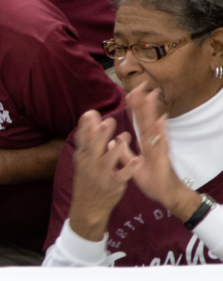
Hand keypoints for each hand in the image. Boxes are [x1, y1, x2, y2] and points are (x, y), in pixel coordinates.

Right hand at [67, 110, 139, 240]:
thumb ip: (87, 139)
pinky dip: (130, 167)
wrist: (89, 207)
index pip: (82, 139)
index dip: (86, 126)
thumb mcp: (83, 160)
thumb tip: (89, 118)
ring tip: (127, 135)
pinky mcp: (114, 185)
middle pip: (95, 147)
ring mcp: (101, 175)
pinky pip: (122, 175)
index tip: (91, 114)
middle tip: (110, 121)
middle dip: (102, 134)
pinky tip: (137, 160)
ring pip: (109, 160)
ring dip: (118, 147)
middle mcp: (90, 165)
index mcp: (82, 157)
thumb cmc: (87, 178)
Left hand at [127, 84, 200, 219]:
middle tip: (141, 84)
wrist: (167, 196)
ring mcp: (159, 148)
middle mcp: (152, 142)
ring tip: (151, 95)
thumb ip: (123, 151)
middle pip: (146, 119)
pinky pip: (162, 143)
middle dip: (143, 102)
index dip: (134, 108)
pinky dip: (162, 131)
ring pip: (154, 127)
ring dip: (152, 111)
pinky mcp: (163, 158)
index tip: (129, 92)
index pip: (138, 122)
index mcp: (145, 143)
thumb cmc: (152, 179)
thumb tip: (113, 138)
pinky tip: (162, 120)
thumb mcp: (132, 164)